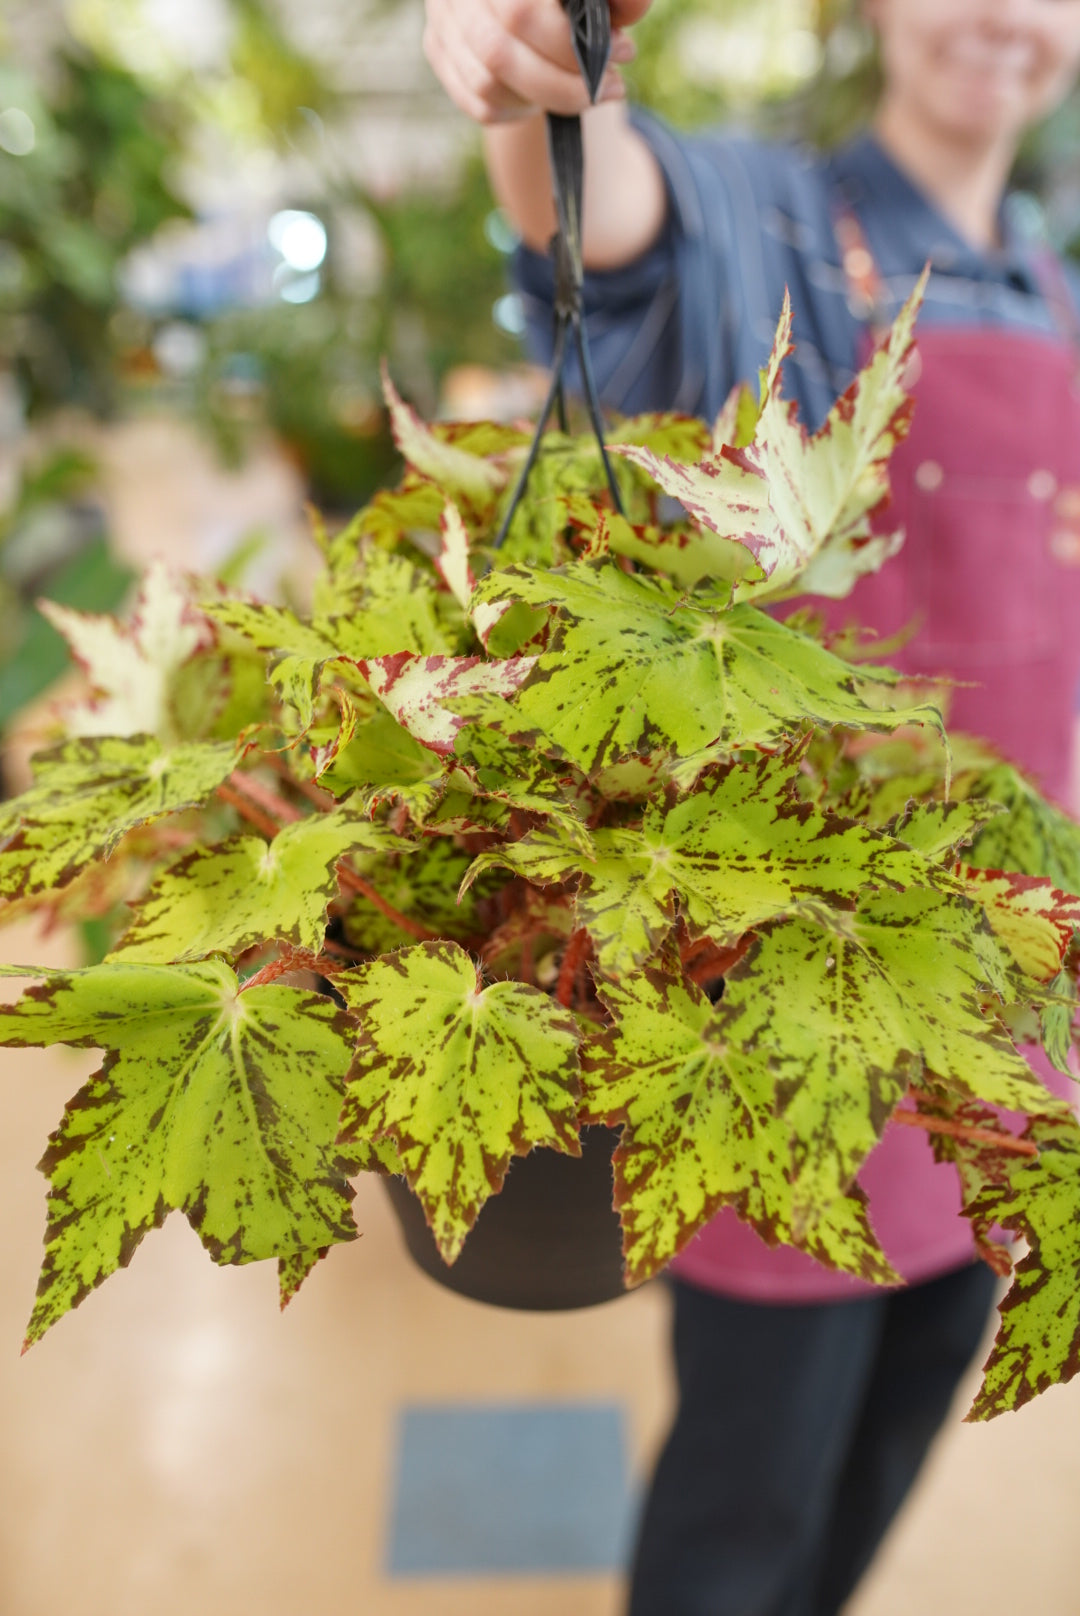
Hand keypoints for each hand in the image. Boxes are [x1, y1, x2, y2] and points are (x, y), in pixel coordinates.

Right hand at [424, 0, 652, 125]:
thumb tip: (630, 19)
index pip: (522, 11)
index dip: (571, 42)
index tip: (621, 51)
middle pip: (500, 52)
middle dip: (565, 81)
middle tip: (609, 84)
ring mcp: (441, 16)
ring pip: (488, 84)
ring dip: (546, 99)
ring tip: (587, 92)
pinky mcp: (436, 47)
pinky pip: (479, 104)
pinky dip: (519, 110)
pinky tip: (548, 98)